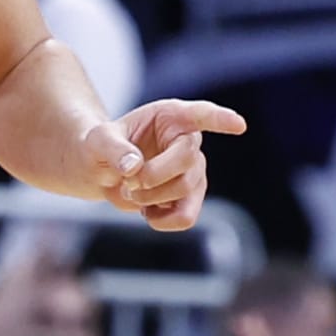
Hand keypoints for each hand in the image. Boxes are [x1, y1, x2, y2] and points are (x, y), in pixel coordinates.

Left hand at [77, 100, 246, 233]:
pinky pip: (187, 217)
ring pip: (187, 190)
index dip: (220, 119)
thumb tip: (133, 167)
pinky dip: (162, 220)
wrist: (100, 171)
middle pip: (188, 161)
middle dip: (153, 176)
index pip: (201, 114)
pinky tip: (146, 210)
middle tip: (127, 180)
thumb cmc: (100, 146)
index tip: (238, 125)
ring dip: (152, 198)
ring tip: (131, 191)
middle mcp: (188, 141)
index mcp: (170, 116)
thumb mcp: (98, 141)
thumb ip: (114, 149)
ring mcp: (193, 170)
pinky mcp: (190, 197)